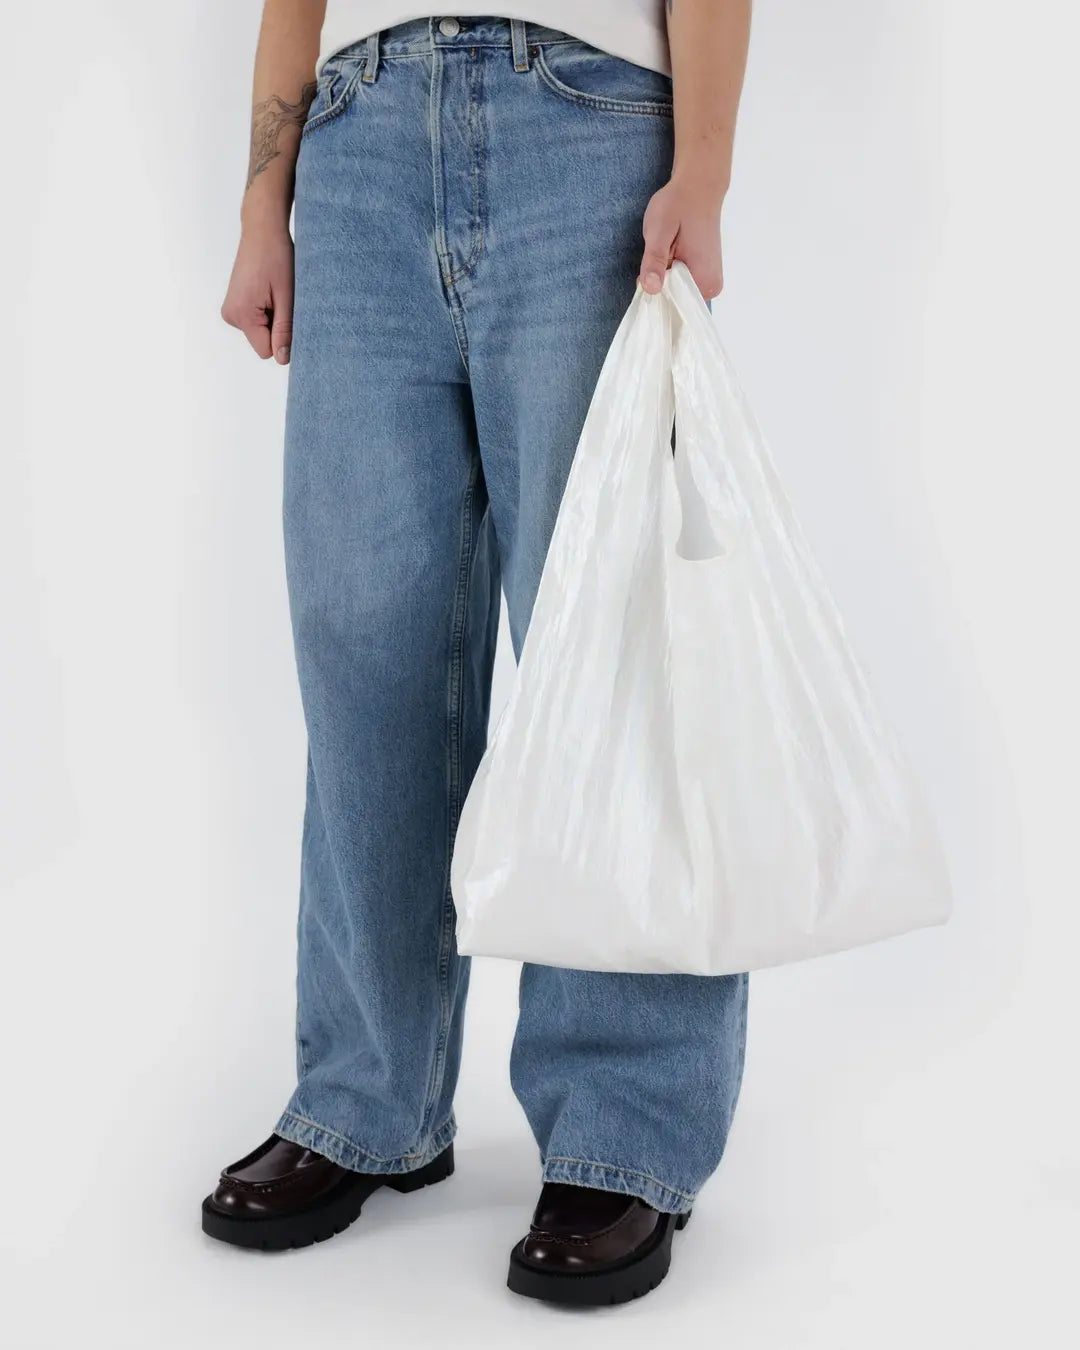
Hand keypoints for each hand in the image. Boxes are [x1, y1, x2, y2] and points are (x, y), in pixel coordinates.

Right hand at [220, 225, 294, 363]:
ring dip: (272, 318)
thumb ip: (284, 331)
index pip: (266, 350)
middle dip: (276, 327)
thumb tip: (281, 359)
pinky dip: (266, 311)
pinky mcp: (234, 304)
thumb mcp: (287, 297)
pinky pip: (255, 321)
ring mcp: (230, 310)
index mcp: (242, 315)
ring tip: (273, 292)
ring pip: (260, 332)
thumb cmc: (277, 257)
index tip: (287, 313)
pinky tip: (267, 291)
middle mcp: (231, 315)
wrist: (262, 230)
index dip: (282, 338)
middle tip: (280, 299)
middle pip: (262, 342)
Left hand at [638, 170, 724, 299]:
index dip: (655, 291)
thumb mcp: (659, 231)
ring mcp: (709, 282)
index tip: (652, 268)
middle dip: (659, 282)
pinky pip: (680, 284)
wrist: (698, 186)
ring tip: (667, 250)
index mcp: (704, 282)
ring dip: (663, 276)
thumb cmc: (679, 205)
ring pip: (675, 292)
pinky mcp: (704, 275)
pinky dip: (669, 273)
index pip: (672, 306)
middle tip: (660, 252)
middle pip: (673, 301)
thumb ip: (654, 261)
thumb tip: (650, 290)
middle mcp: (711, 288)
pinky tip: (670, 254)